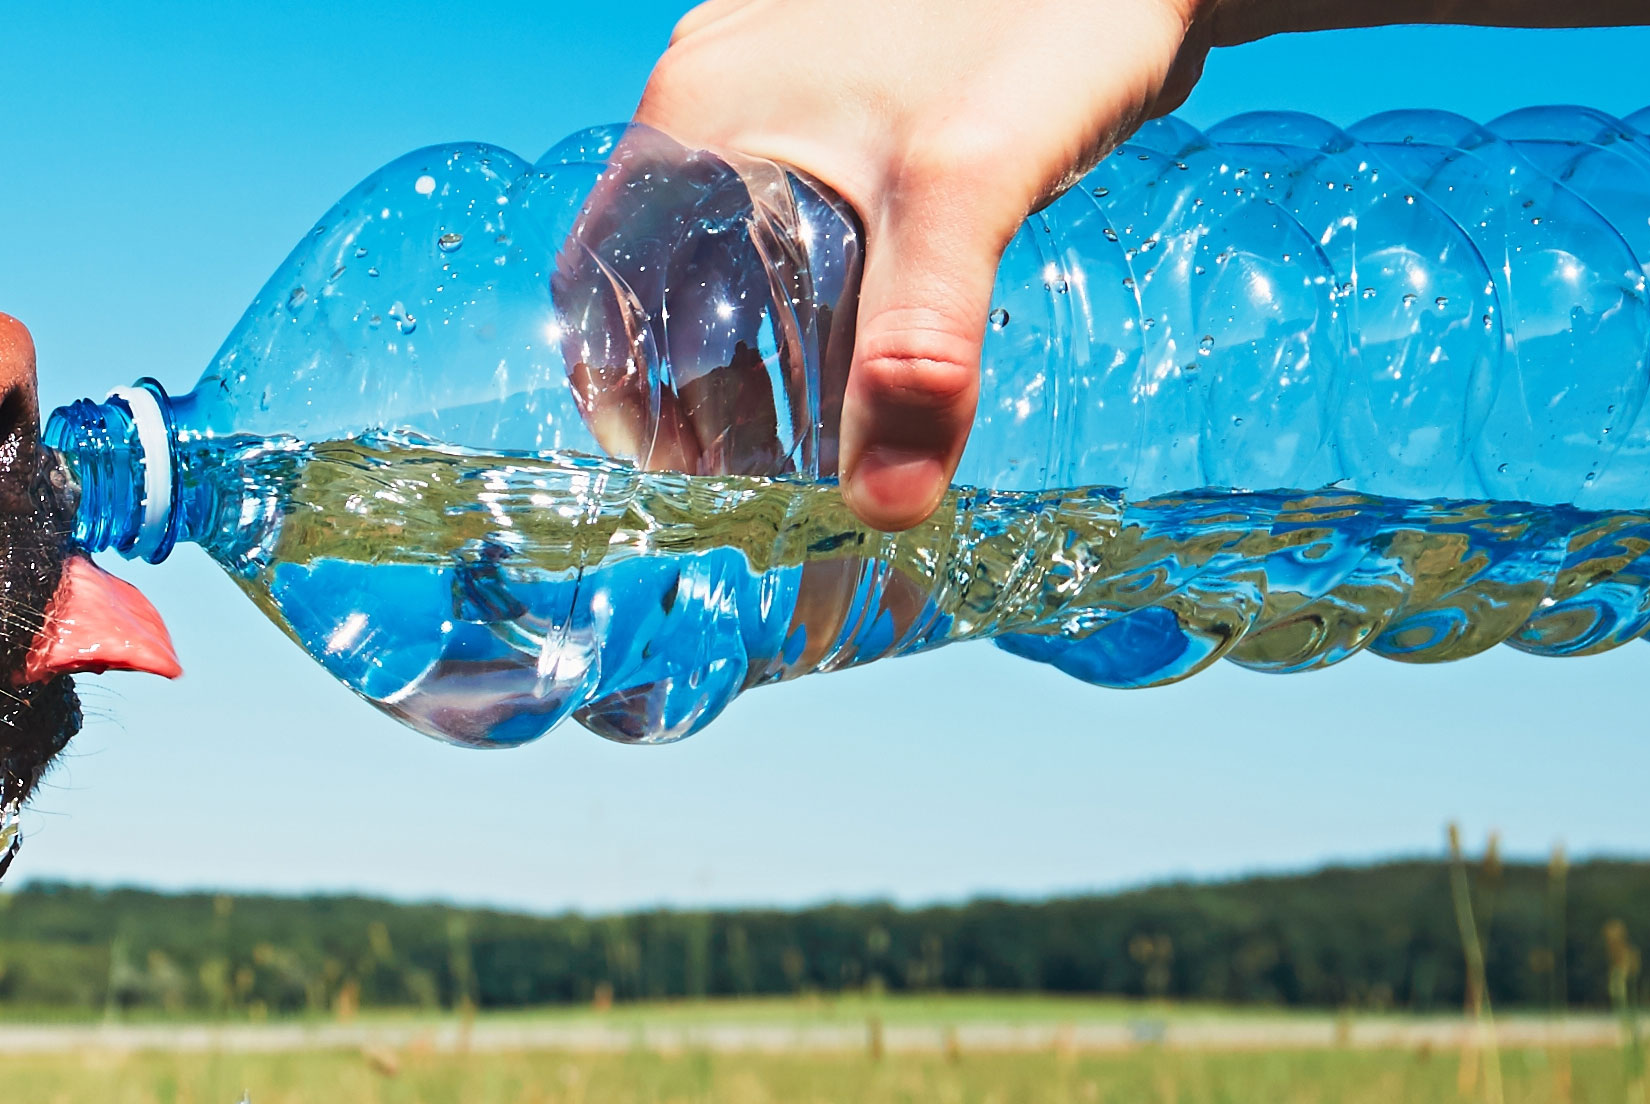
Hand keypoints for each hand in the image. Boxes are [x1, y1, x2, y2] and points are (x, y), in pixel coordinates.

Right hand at [635, 0, 1214, 528]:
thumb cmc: (1048, 20)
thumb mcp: (973, 192)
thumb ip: (920, 350)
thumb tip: (883, 508)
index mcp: (696, 115)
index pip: (602, 283)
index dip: (625, 392)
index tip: (683, 479)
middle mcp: (713, 90)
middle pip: (666, 270)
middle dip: (704, 381)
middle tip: (768, 472)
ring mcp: (773, 74)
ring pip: (731, 236)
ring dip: (763, 332)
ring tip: (825, 418)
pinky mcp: (838, 72)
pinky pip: (789, 196)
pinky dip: (812, 276)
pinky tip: (874, 321)